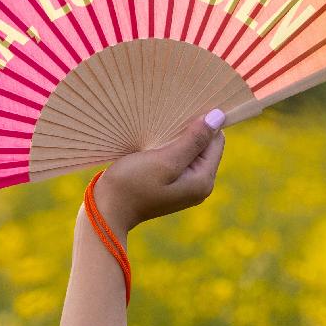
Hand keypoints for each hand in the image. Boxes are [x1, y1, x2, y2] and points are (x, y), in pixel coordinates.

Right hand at [91, 108, 226, 232]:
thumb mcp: (165, 160)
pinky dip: (171, 149)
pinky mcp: (173, 186)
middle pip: (206, 147)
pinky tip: (155, 146)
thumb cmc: (133, 184)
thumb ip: (193, 140)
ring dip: (179, 140)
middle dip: (191, 133)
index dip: (202, 125)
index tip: (180, 115)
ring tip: (159, 134)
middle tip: (166, 124)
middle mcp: (200, 185)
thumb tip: (218, 117)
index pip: (217, 141)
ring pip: (192, 152)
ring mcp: (187, 187)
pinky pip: (180, 160)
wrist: (107, 210)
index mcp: (203, 181)